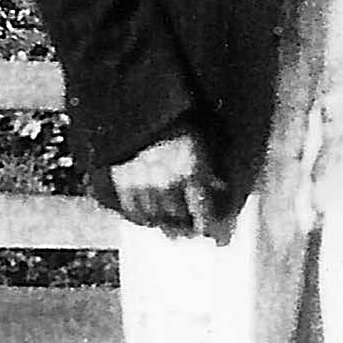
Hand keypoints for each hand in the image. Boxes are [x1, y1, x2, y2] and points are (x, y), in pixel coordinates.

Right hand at [109, 128, 231, 239]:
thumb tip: (219, 187)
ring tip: (172, 228)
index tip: (214, 234)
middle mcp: (167, 184)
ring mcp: (143, 186)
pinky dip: (143, 220)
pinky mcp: (123, 184)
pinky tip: (149, 219)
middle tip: (191, 232)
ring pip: (157, 221)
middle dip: (188, 228)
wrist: (140, 108)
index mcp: (191, 173)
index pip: (203, 213)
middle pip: (179, 221)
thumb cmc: (176, 123)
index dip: (210, 227)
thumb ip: (209, 169)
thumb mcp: (201, 142)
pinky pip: (133, 213)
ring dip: (166, 227)